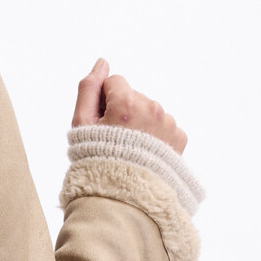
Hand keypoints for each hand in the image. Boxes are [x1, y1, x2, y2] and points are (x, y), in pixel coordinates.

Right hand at [72, 58, 188, 154]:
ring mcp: (169, 123)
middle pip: (133, 96)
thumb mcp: (81, 124)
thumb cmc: (97, 160)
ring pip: (149, 110)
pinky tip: (145, 153)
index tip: (103, 124)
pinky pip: (163, 125)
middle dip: (123, 112)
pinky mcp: (180, 136)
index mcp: (127, 103)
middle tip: (115, 140)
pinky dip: (154, 136)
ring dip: (139, 123)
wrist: (123, 197)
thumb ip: (88, 88)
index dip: (104, 102)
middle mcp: (152, 108)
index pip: (115, 81)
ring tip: (130, 149)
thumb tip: (101, 62)